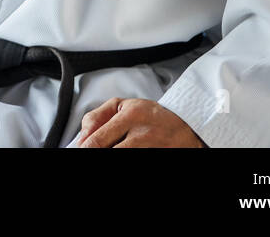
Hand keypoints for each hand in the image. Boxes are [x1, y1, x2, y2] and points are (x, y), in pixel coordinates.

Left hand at [76, 97, 205, 147]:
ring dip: (112, 155)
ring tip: (116, 148)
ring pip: (122, 156)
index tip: (80, 150)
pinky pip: (139, 163)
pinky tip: (127, 151)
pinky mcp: (162, 157)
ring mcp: (154, 149)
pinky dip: (127, 160)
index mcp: (131, 115)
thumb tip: (82, 138)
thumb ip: (98, 117)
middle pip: (109, 152)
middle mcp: (143, 134)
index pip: (97, 140)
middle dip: (96, 153)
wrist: (188, 128)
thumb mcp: (124, 107)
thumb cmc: (152, 117)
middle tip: (92, 151)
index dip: (84, 148)